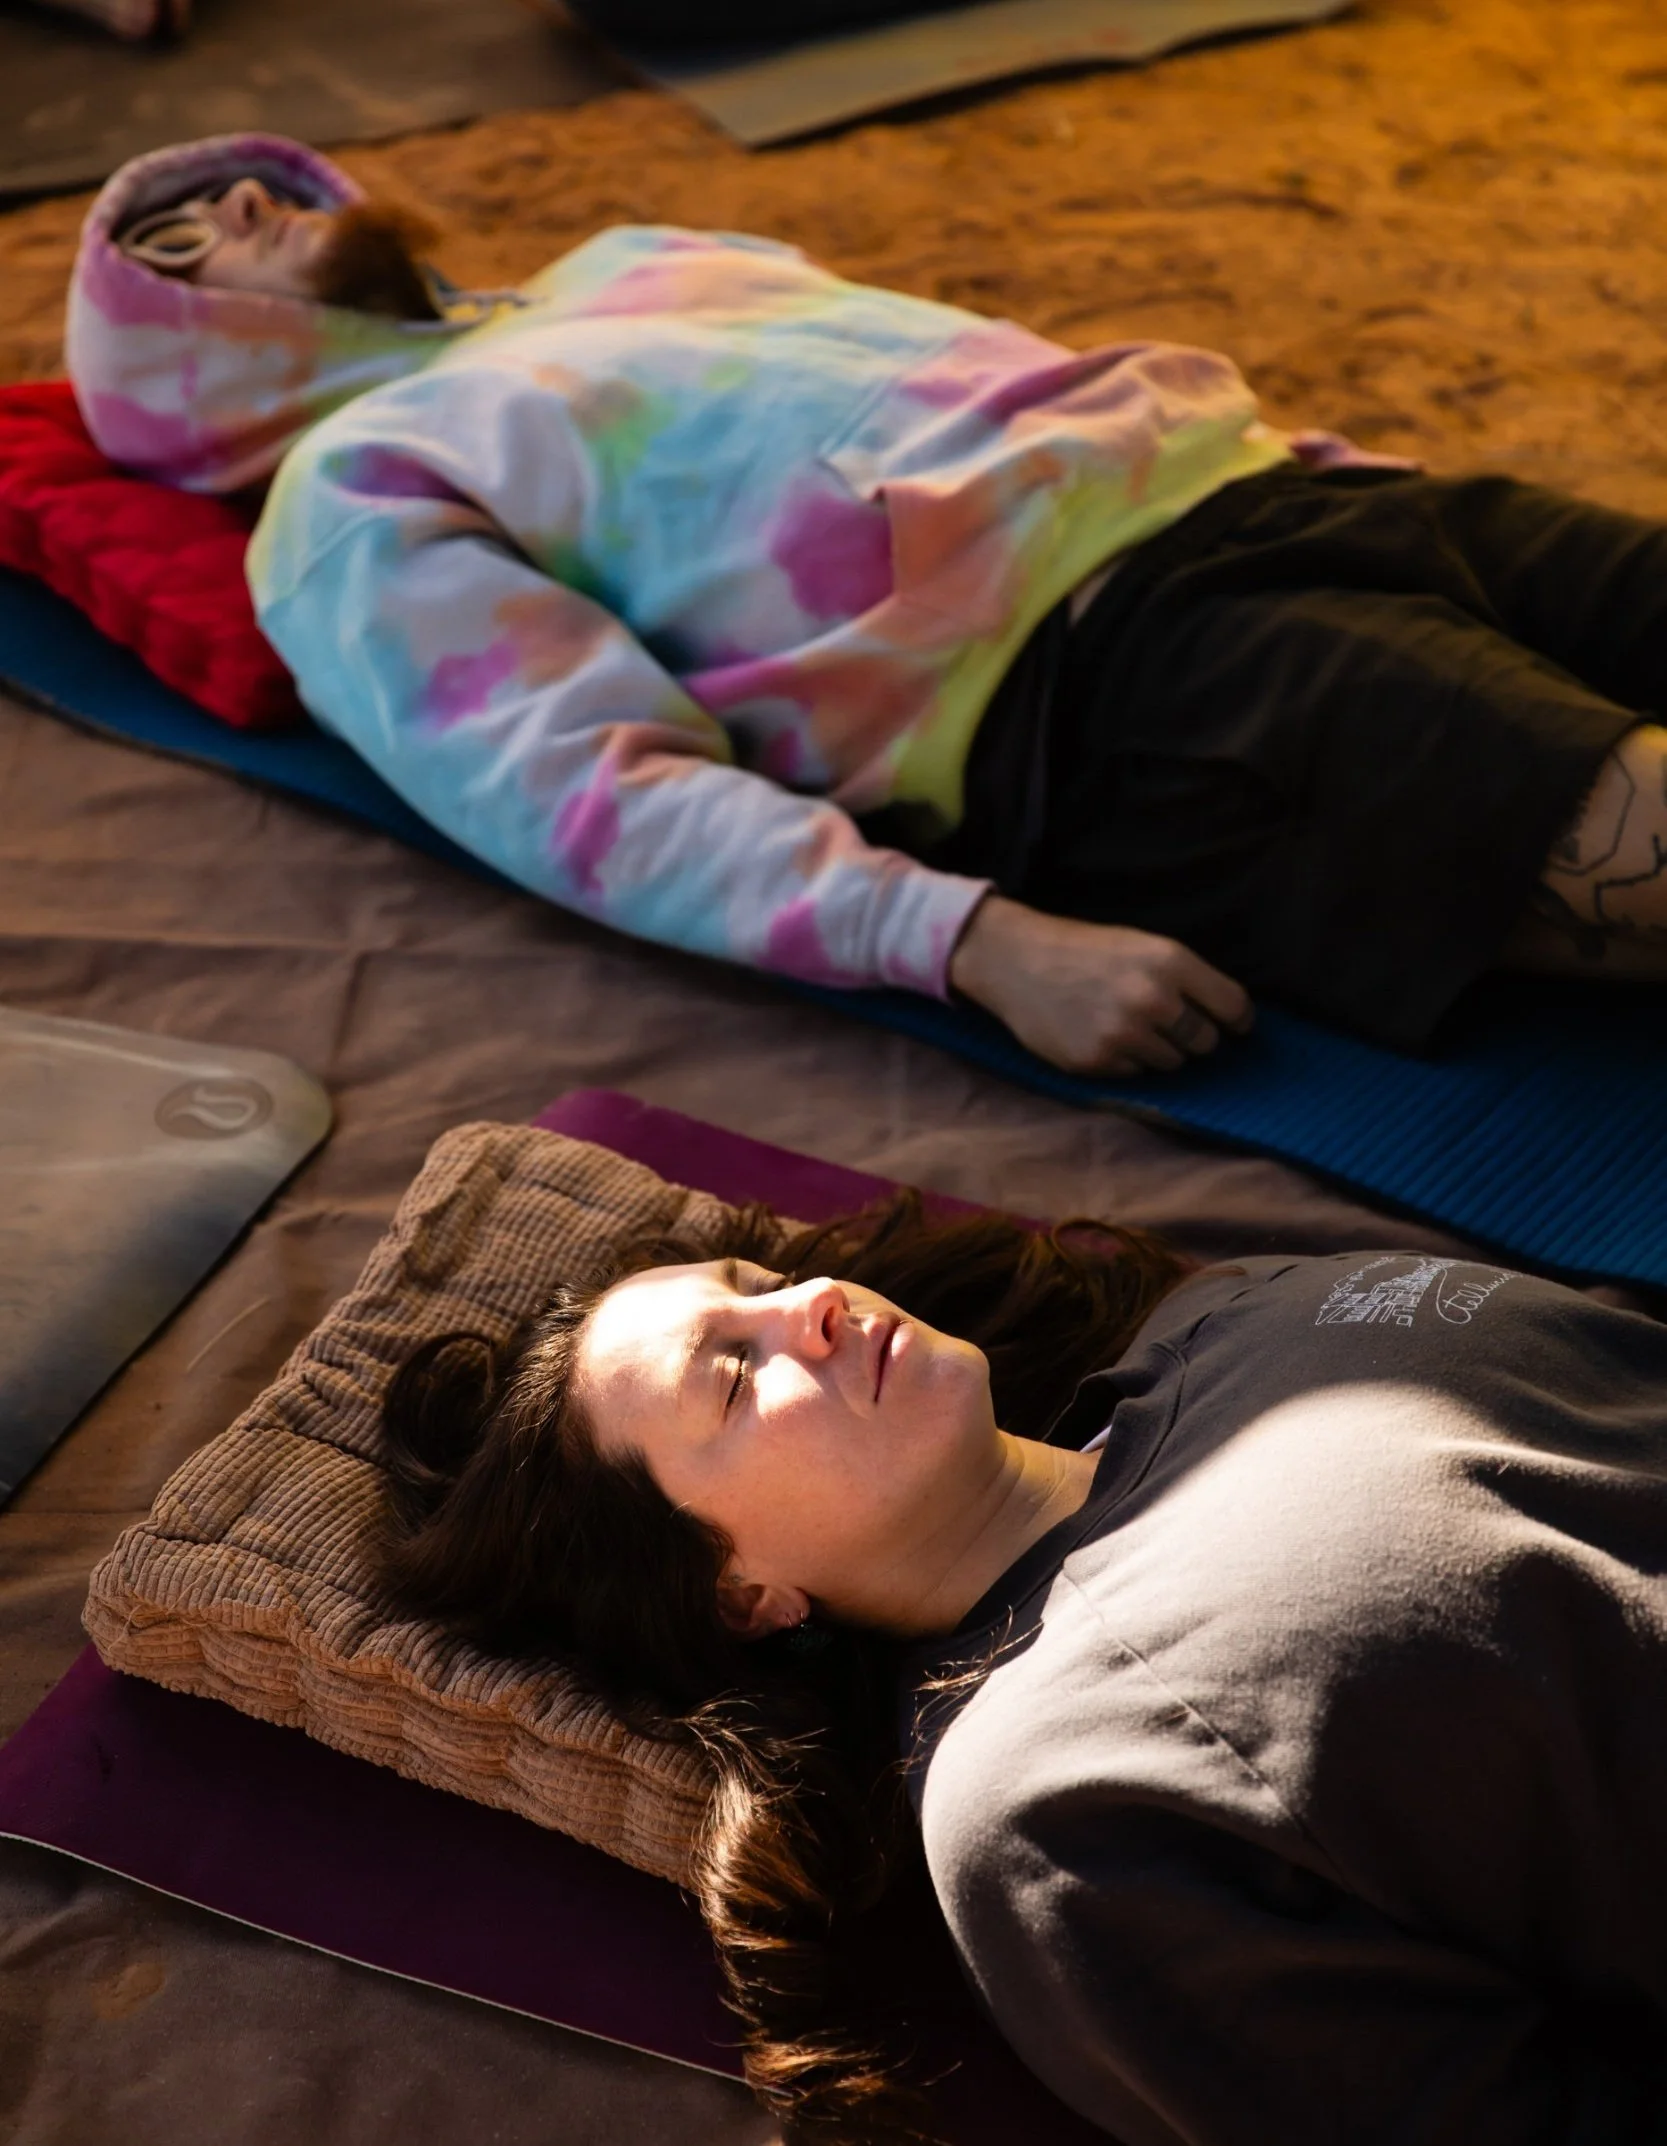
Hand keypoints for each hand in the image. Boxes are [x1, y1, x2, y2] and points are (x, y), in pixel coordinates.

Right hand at [947, 894, 1253, 1076]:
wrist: (1018, 960)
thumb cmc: (1086, 950)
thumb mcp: (1142, 945)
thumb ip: (1185, 978)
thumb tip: (1230, 1020)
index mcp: (1170, 961)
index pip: (1233, 1007)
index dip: (1237, 1020)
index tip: (1232, 1025)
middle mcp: (1152, 999)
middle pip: (1206, 1042)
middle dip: (1194, 1036)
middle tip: (1168, 1023)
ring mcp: (1124, 1033)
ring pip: (1173, 1063)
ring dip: (1159, 1050)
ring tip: (1128, 1025)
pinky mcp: (1097, 1060)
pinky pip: (1136, 1074)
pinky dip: (1126, 1060)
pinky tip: (1102, 1035)